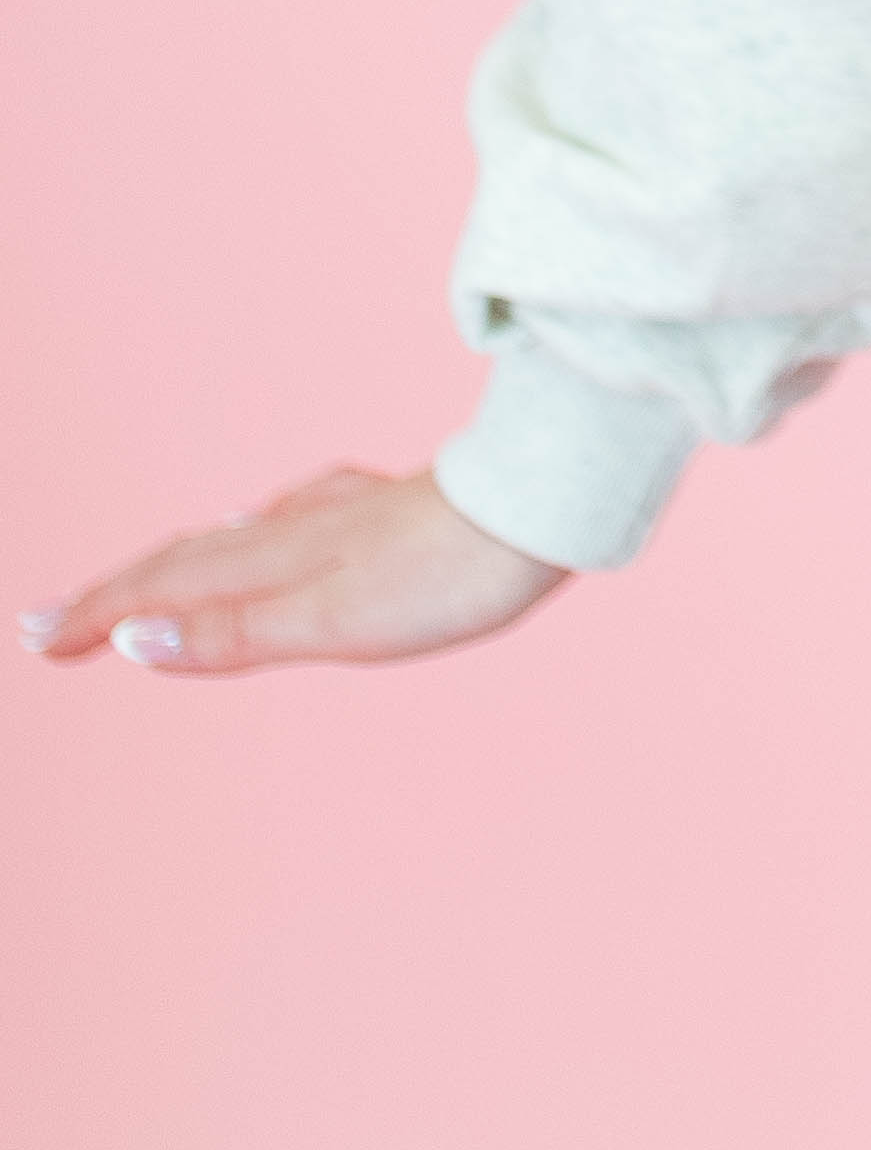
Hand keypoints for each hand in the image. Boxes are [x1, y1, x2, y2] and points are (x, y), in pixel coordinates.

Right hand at [21, 464, 566, 676]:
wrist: (541, 506)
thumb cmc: (445, 575)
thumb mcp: (332, 623)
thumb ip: (235, 635)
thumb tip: (133, 643)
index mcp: (272, 560)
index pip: (161, 590)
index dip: (95, 615)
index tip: (38, 638)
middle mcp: (296, 528)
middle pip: (184, 559)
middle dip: (116, 592)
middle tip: (53, 619)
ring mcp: (343, 513)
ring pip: (234, 539)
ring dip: (177, 565)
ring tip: (144, 584)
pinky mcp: (388, 508)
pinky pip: (293, 518)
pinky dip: (254, 533)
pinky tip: (273, 526)